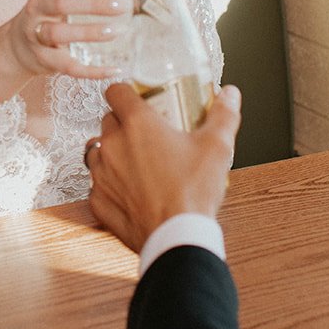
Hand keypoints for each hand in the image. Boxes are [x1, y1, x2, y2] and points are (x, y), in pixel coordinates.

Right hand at [0, 0, 125, 79]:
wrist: (17, 47)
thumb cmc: (47, 15)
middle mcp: (36, 9)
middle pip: (60, 3)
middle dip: (92, 4)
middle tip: (122, 6)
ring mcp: (37, 36)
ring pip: (59, 33)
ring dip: (90, 32)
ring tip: (117, 31)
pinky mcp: (44, 60)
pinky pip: (68, 66)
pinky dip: (92, 71)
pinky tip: (115, 70)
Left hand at [86, 83, 240, 252]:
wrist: (177, 237)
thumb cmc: (193, 191)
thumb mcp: (216, 146)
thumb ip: (223, 115)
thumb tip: (230, 94)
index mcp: (137, 124)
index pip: (116, 92)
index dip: (126, 93)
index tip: (136, 99)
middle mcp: (112, 145)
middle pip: (108, 121)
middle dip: (124, 124)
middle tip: (147, 135)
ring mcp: (101, 174)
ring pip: (98, 152)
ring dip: (113, 153)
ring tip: (137, 163)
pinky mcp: (98, 201)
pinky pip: (98, 184)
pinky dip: (111, 185)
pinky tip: (131, 191)